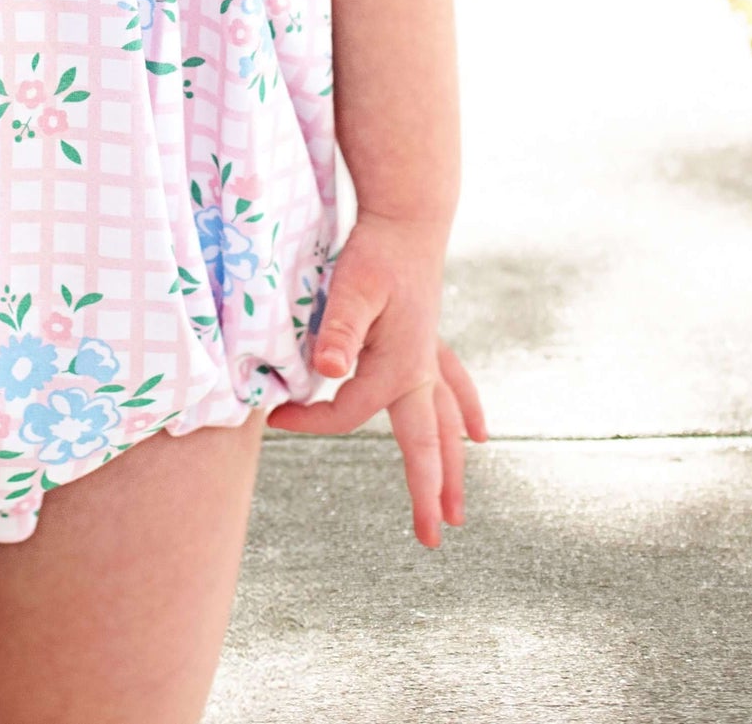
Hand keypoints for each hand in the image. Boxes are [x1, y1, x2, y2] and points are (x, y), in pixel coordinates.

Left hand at [266, 209, 488, 547]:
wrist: (409, 213)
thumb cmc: (377, 249)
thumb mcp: (352, 286)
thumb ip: (339, 329)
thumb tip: (325, 370)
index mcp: (398, 367)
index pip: (347, 412)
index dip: (310, 420)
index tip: (274, 416)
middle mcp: (420, 369)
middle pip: (426, 442)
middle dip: (429, 490)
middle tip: (433, 537)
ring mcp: (429, 355)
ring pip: (445, 422)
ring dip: (450, 463)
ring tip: (459, 504)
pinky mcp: (428, 337)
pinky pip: (452, 386)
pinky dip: (463, 409)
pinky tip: (477, 430)